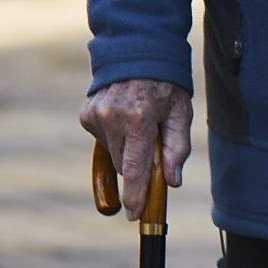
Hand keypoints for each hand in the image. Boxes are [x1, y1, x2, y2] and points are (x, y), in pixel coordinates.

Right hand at [80, 78, 192, 205]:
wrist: (138, 51)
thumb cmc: (166, 85)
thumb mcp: (180, 113)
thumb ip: (176, 148)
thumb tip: (171, 182)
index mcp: (139, 118)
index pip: (134, 168)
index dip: (135, 195)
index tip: (133, 215)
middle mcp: (113, 116)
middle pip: (122, 164)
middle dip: (137, 165)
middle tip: (151, 145)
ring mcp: (96, 114)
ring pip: (112, 153)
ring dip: (126, 149)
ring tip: (139, 123)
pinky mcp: (86, 114)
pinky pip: (102, 139)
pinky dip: (114, 136)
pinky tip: (124, 116)